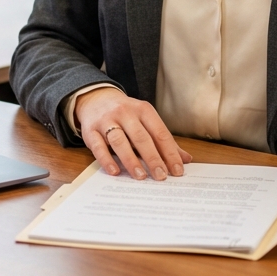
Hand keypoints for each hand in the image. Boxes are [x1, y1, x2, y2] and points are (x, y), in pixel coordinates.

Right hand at [74, 87, 192, 180]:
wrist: (96, 99)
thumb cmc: (126, 114)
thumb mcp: (145, 120)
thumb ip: (163, 140)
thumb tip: (186, 159)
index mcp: (143, 110)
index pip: (160, 132)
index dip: (170, 152)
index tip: (177, 170)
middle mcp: (125, 112)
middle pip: (141, 137)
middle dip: (153, 158)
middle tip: (161, 176)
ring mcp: (106, 120)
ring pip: (120, 140)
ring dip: (131, 160)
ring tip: (141, 176)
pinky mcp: (90, 130)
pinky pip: (98, 146)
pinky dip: (107, 160)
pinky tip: (116, 171)